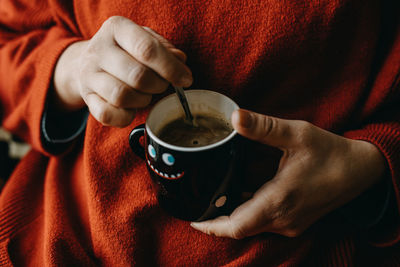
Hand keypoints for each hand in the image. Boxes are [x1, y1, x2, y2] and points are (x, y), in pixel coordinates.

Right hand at [53, 16, 191, 126]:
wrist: (86, 63)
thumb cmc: (125, 52)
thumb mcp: (145, 40)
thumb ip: (165, 50)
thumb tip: (180, 62)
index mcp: (117, 28)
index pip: (147, 49)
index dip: (171, 68)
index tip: (186, 80)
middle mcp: (98, 49)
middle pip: (138, 76)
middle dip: (159, 86)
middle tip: (162, 85)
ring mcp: (89, 75)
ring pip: (122, 96)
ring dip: (143, 100)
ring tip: (146, 95)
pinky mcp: (87, 98)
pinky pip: (108, 115)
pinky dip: (126, 117)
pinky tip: (131, 108)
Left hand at [191, 109, 385, 237]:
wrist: (360, 171)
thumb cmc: (330, 152)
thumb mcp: (296, 134)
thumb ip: (264, 127)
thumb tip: (235, 116)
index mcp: (279, 199)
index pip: (237, 226)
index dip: (212, 226)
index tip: (194, 219)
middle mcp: (283, 218)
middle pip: (240, 228)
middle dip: (217, 219)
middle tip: (199, 203)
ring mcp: (291, 223)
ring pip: (252, 226)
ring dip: (233, 216)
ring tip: (215, 198)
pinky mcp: (296, 222)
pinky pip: (265, 222)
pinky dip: (249, 212)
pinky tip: (241, 194)